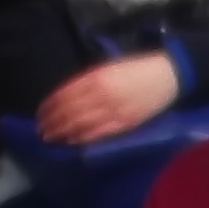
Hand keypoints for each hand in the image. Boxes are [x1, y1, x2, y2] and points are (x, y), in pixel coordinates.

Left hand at [36, 52, 184, 148]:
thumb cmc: (137, 67)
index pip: (64, 95)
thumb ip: (88, 80)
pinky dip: (83, 137)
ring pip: (81, 124)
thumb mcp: (108, 66)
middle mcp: (102, 94)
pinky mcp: (125, 123)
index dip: (49, 106)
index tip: (40, 114)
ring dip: (63, 132)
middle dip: (52, 122)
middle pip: (69, 112)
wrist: (169, 75)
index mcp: (97, 77)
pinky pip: (99, 133)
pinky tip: (72, 141)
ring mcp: (114, 110)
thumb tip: (66, 95)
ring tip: (51, 138)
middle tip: (41, 131)